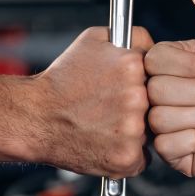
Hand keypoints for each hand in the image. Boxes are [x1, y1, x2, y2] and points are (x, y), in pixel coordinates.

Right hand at [29, 27, 152, 177]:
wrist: (34, 118)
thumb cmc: (60, 82)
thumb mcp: (94, 40)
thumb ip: (133, 37)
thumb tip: (155, 45)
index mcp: (133, 66)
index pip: (160, 75)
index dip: (144, 82)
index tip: (125, 88)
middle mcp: (137, 98)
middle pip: (157, 104)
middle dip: (139, 107)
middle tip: (112, 108)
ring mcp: (133, 130)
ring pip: (150, 132)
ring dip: (134, 131)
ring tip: (106, 125)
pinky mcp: (126, 157)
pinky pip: (141, 158)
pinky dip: (128, 154)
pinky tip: (107, 143)